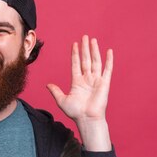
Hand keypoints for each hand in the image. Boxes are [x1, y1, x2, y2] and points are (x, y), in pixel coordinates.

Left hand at [47, 35, 112, 150]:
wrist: (87, 119)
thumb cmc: (75, 112)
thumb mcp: (62, 100)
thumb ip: (55, 91)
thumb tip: (48, 85)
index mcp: (77, 82)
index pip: (76, 64)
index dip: (75, 54)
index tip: (75, 44)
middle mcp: (87, 79)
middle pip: (86, 60)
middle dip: (85, 49)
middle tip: (84, 37)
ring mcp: (96, 80)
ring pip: (95, 62)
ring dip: (94, 51)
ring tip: (93, 40)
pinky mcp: (104, 83)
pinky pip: (107, 69)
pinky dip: (109, 60)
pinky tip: (109, 51)